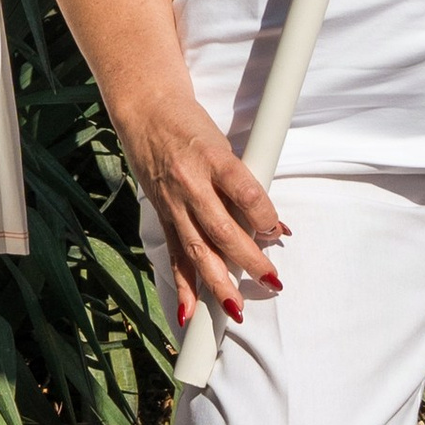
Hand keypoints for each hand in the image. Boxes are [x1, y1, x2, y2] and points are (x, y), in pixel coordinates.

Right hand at [117, 87, 285, 327]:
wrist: (146, 112)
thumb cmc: (191, 127)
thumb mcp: (222, 145)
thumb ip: (243, 184)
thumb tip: (270, 224)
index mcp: (212, 158)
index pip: (243, 192)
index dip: (264, 215)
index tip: (278, 230)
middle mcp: (191, 184)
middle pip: (222, 230)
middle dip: (249, 259)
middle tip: (272, 280)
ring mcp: (173, 203)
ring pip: (197, 250)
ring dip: (218, 282)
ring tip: (237, 307)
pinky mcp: (162, 215)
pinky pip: (174, 255)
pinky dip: (183, 285)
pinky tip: (190, 312)